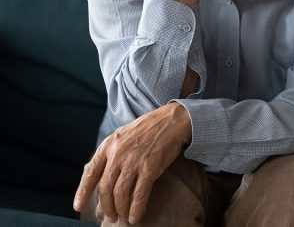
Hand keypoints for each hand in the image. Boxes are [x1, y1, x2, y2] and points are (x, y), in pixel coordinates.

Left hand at [73, 103, 191, 224]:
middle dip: (106, 206)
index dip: (82, 192)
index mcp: (108, 145)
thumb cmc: (146, 129)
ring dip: (120, 209)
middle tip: (110, 216)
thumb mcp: (121, 135)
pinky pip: (140, 193)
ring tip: (123, 217)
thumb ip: (109, 153)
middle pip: (105, 188)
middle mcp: (118, 154)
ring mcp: (134, 161)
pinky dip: (136, 208)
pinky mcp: (150, 167)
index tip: (78, 206)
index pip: (90, 172)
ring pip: (121, 193)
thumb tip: (98, 174)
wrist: (171, 121)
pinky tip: (135, 216)